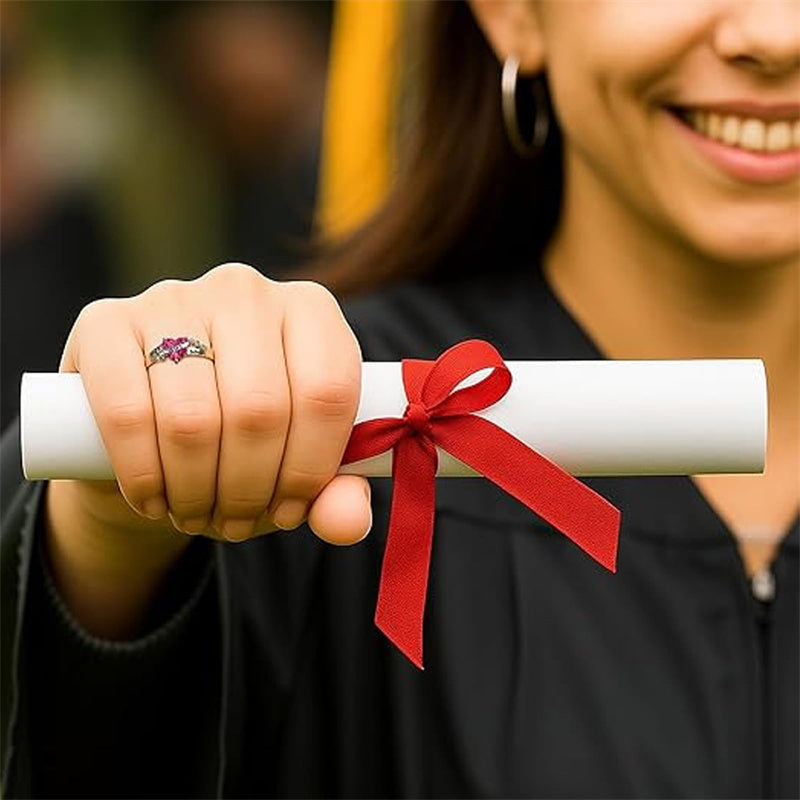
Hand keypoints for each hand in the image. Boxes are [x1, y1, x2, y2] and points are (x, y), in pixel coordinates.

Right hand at [45, 263, 370, 637]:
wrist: (154, 416)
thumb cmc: (243, 440)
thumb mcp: (297, 467)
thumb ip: (336, 495)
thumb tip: (347, 523)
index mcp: (310, 310)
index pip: (328, 392)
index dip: (310, 469)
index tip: (290, 512)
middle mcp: (246, 291)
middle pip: (260, 409)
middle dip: (249, 490)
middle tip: (237, 523)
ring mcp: (173, 298)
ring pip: (193, 418)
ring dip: (196, 491)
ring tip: (198, 516)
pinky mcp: (105, 320)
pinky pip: (126, 412)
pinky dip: (143, 474)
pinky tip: (153, 500)